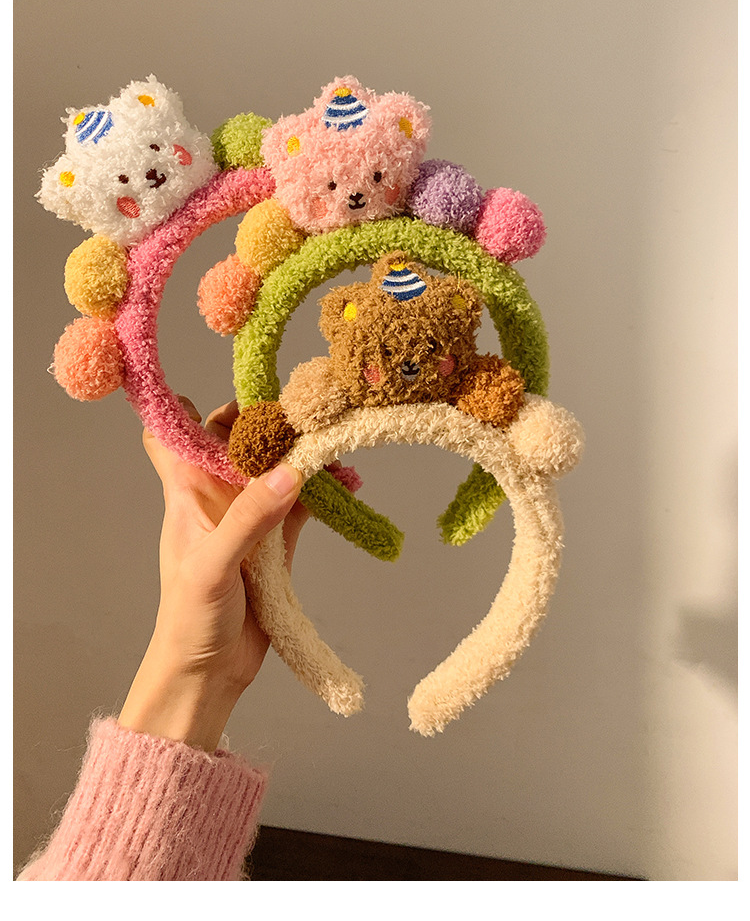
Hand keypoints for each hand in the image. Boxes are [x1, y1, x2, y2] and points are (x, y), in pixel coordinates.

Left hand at [118, 398, 306, 750]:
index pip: (171, 432)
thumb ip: (248, 519)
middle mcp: (215, 496)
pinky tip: (349, 483)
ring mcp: (248, 516)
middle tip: (307, 405)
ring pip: (275, 466)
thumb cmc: (188, 621)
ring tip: (336, 437)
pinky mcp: (276, 541)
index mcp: (186, 492)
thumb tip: (288, 470)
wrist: (207, 675)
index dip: (186, 404)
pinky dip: (324, 490)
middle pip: (235, 438)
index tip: (222, 381)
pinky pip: (302, 503)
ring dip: (302, 452)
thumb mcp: (212, 567)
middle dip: (267, 418)